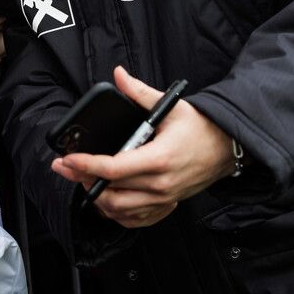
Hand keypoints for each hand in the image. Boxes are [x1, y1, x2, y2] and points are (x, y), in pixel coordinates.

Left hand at [51, 66, 232, 228]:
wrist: (226, 148)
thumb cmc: (199, 127)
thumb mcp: (170, 106)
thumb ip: (139, 92)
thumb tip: (119, 75)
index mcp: (159, 158)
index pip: (113, 168)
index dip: (85, 164)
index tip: (67, 159)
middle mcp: (160, 184)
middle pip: (110, 191)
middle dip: (82, 179)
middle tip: (66, 167)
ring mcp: (164, 199)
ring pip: (119, 210)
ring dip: (96, 198)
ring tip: (83, 180)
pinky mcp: (167, 206)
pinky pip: (135, 219)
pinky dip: (116, 212)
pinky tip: (106, 198)